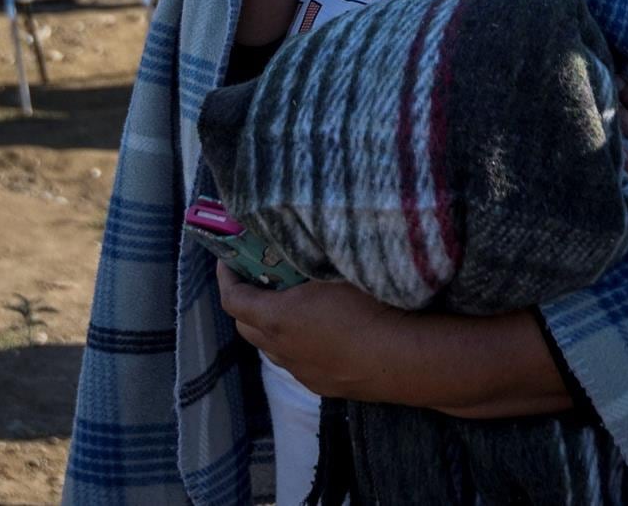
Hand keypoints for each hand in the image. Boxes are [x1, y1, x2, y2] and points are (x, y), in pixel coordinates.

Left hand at [218, 265, 408, 401]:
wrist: (401, 358)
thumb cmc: (371, 308)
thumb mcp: (339, 272)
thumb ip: (313, 260)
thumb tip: (305, 243)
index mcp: (278, 317)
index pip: (233, 299)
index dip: (226, 278)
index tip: (227, 262)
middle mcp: (281, 348)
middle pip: (245, 327)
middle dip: (245, 303)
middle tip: (259, 281)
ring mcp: (300, 371)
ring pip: (270, 348)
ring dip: (270, 327)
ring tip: (290, 307)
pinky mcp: (320, 385)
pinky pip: (295, 362)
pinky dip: (295, 345)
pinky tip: (319, 334)